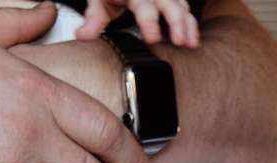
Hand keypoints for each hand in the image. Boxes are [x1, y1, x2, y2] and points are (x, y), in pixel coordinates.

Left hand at [77, 0, 199, 46]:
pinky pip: (185, 9)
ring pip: (180, 5)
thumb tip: (83, 35)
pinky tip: (193, 40)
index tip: (153, 38)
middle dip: (176, 22)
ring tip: (190, 44)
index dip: (149, 21)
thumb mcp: (99, 2)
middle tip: (180, 41)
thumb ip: (93, 19)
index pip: (143, 4)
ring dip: (187, 24)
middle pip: (168, 3)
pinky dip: (190, 24)